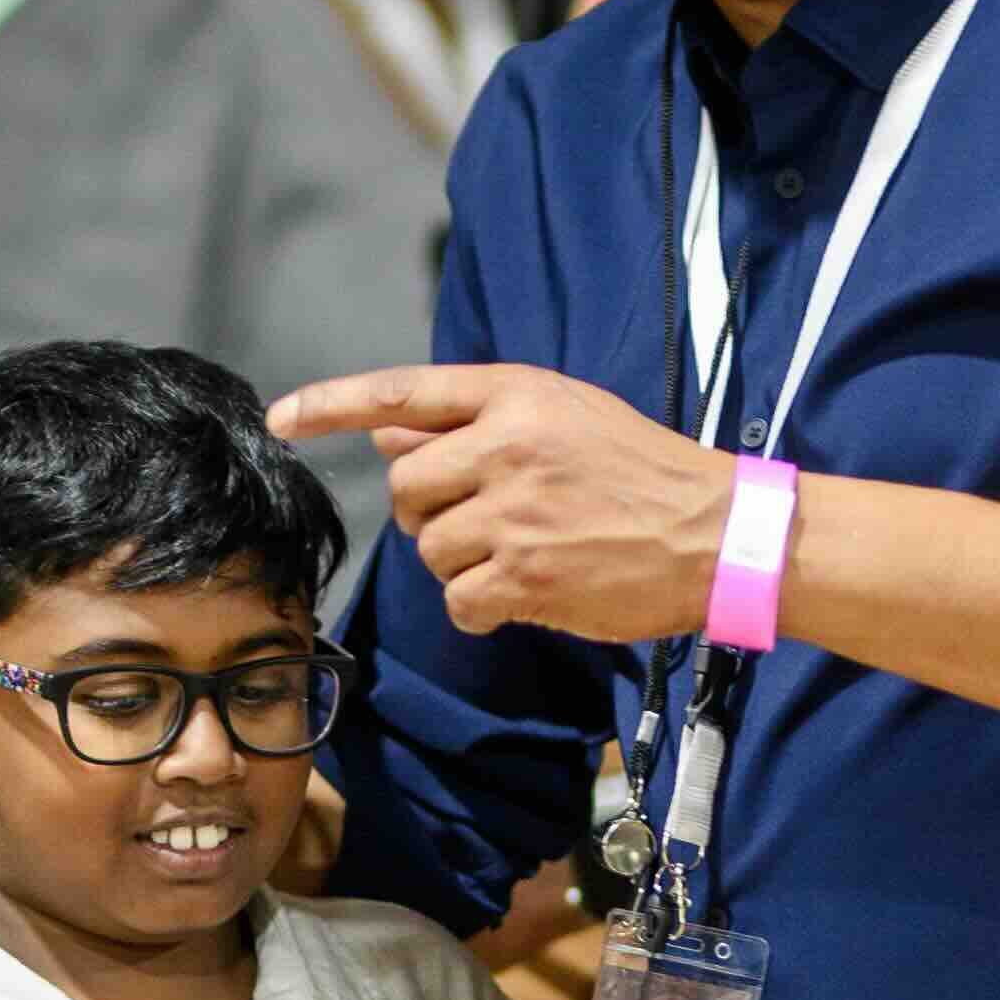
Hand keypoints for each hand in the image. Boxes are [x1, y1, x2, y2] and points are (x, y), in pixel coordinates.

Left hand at [271, 362, 731, 646]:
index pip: (404, 391)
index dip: (334, 403)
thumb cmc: (641, 472)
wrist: (717, 531)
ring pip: (430, 547)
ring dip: (459, 563)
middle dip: (426, 513)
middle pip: (405, 486)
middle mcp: (509, 445)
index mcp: (516, 394)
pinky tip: (519, 597)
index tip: (282, 417)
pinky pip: (460, 600)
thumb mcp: (563, 418)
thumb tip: (388, 432)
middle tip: (477, 522)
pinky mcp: (527, 574)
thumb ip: (475, 424)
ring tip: (518, 556)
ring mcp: (516, 512)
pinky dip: (479, 608)